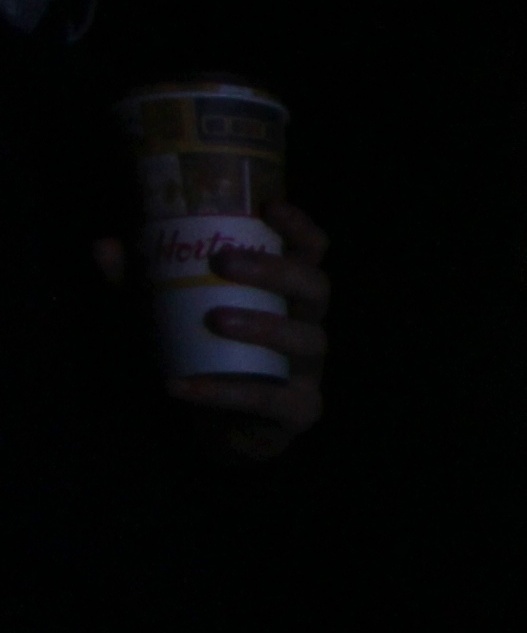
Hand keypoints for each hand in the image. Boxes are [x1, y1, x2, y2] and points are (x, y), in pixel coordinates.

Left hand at [136, 200, 332, 458]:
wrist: (216, 426)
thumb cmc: (198, 354)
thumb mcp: (163, 313)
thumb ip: (136, 284)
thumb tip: (105, 246)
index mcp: (284, 293)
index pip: (310, 252)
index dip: (299, 228)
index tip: (271, 207)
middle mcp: (306, 323)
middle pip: (315, 287)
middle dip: (276, 271)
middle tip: (224, 262)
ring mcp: (308, 368)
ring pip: (308, 339)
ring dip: (264, 326)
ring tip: (217, 321)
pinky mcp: (299, 409)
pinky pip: (271, 399)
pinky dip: (225, 392)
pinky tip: (183, 386)